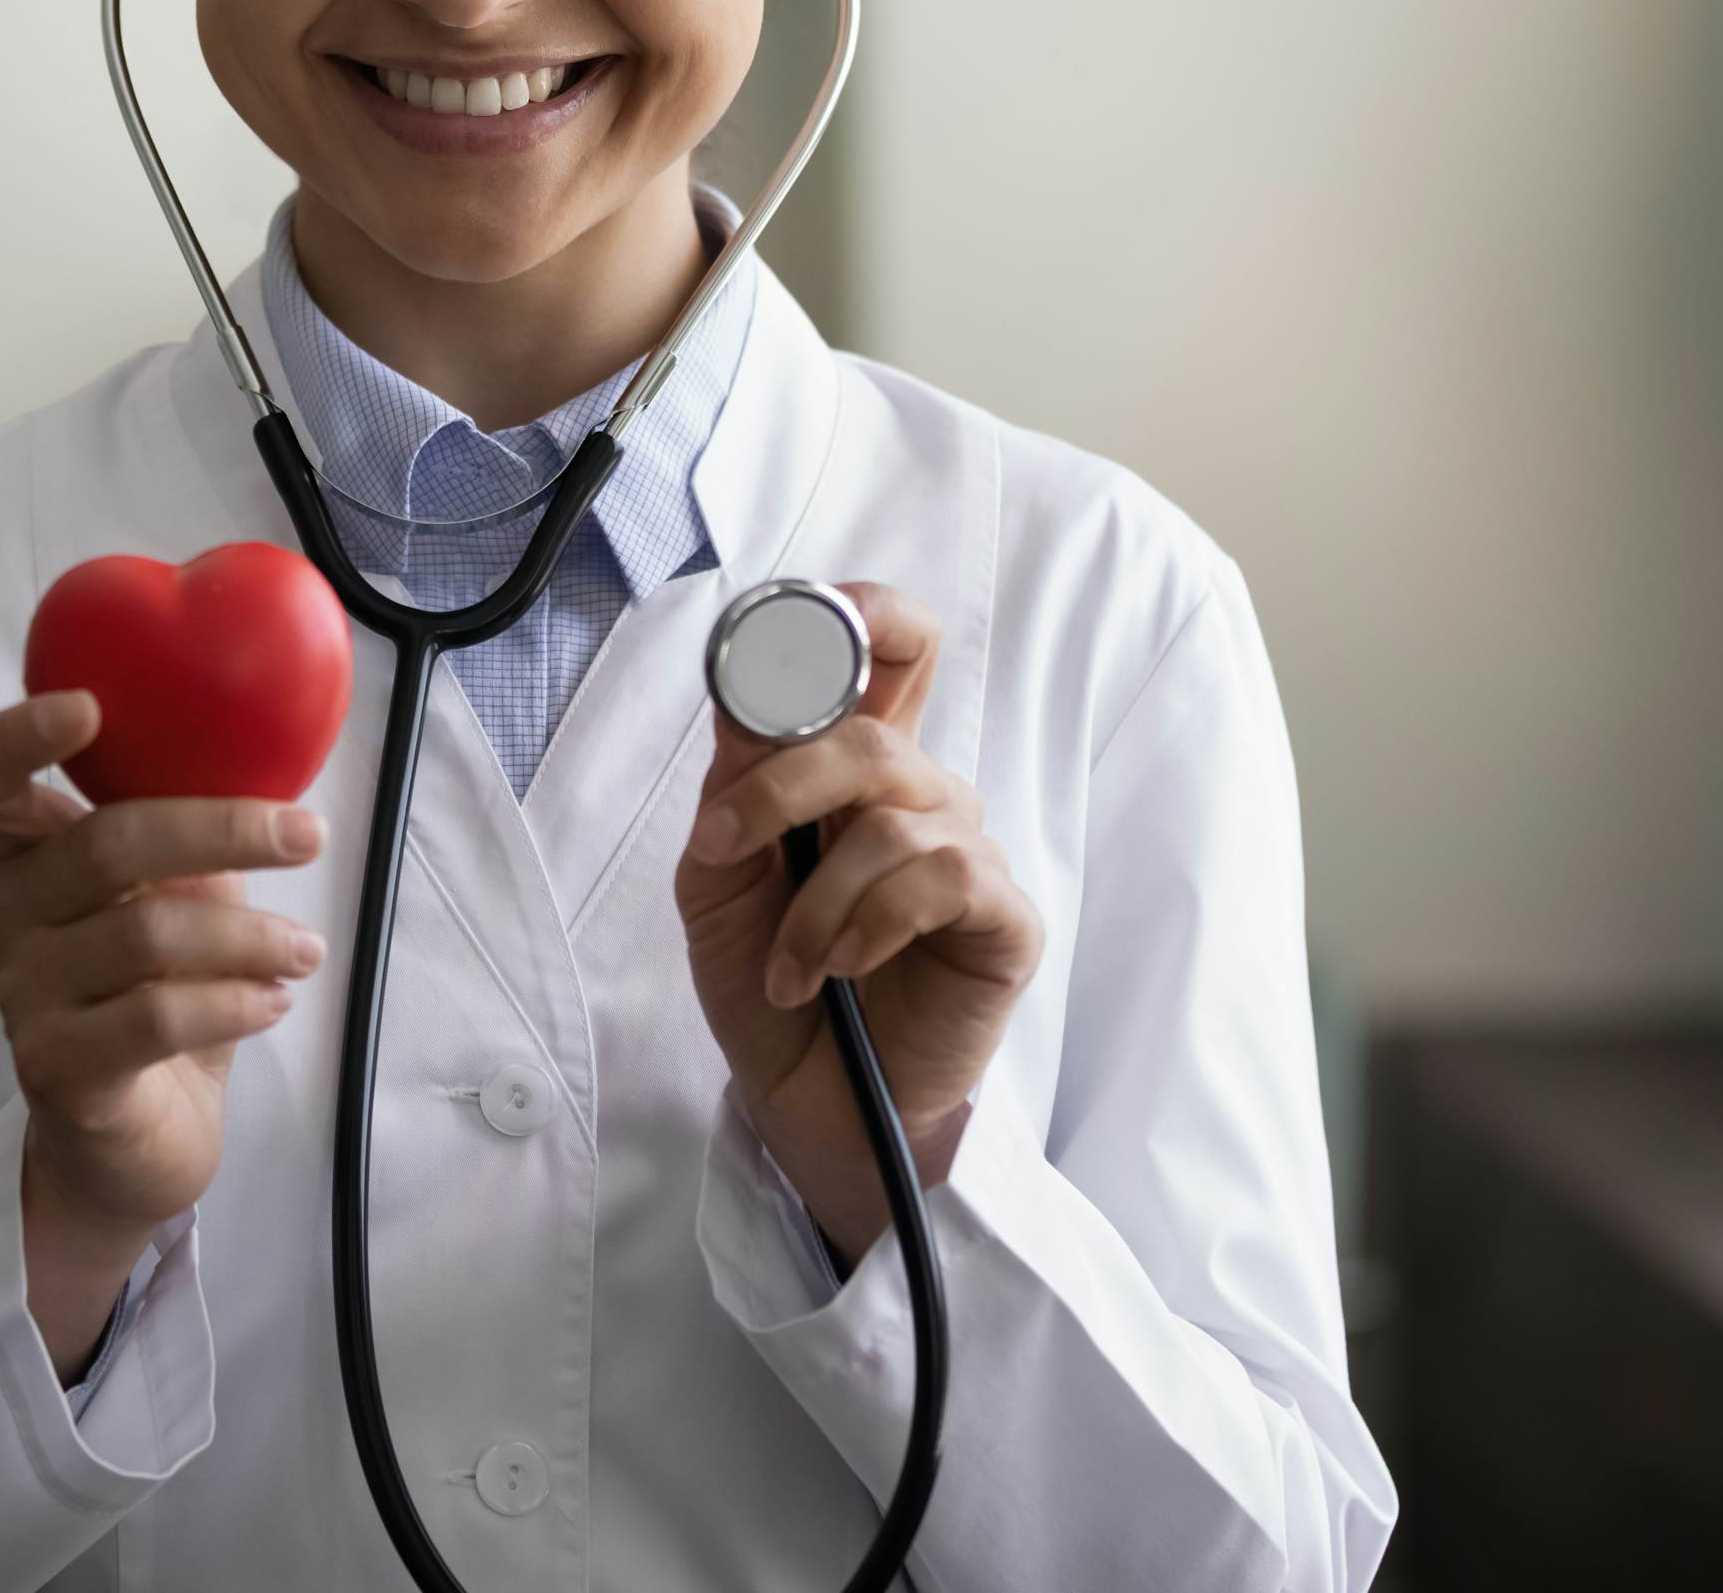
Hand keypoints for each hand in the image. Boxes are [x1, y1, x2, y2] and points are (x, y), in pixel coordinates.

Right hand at [0, 690, 326, 1378]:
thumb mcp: (178, 898)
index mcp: (22, 857)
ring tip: (306, 953)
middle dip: (222, 830)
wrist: (134, 1145)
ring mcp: (23, 996)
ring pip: (145, 934)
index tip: (91, 706)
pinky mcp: (56, 1070)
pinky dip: (233, 1001)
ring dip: (250, 937)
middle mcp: (5, 917)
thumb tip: (264, 757)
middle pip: (102, 844)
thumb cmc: (159, 994)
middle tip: (306, 835)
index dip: (15, 735)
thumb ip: (189, 833)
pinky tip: (272, 1002)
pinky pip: (155, 1017)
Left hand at [673, 583, 1043, 1265]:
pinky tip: (845, 967)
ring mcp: (969, 851)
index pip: (891, 646)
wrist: (807, 1108)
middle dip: (781, 785)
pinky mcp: (1003, 919)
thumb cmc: (770, 988)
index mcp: (854, 766)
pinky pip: (946, 876)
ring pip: (895, 815)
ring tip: (792, 968)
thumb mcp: (719, 884)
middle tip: (725, 850)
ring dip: (815, 901)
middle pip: (874, 728)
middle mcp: (921, 794)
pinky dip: (872, 922)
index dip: (860, 613)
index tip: (787, 634)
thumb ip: (736, 791)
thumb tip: (746, 699)